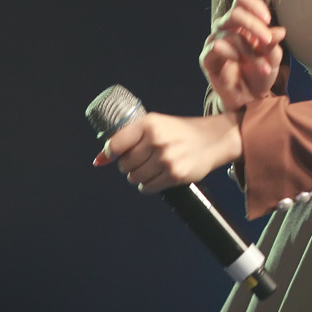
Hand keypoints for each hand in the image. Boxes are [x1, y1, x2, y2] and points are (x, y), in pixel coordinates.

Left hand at [93, 111, 242, 192]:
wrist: (213, 139)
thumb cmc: (178, 132)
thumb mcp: (155, 126)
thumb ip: (127, 139)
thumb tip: (98, 161)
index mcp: (149, 124)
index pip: (115, 144)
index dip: (112, 153)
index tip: (115, 155)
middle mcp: (157, 140)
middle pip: (124, 164)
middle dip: (129, 165)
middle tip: (143, 159)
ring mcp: (166, 158)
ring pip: (134, 177)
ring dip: (139, 176)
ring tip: (152, 168)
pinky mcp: (174, 174)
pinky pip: (147, 187)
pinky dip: (148, 185)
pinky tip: (158, 176)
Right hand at [200, 0, 286, 112]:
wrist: (249, 99)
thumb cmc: (260, 74)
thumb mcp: (272, 58)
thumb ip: (273, 43)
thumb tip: (280, 31)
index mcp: (242, 22)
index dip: (254, 4)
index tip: (268, 19)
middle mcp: (226, 28)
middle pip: (235, 13)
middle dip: (254, 26)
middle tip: (268, 41)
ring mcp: (214, 41)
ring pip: (231, 34)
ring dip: (250, 51)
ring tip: (264, 67)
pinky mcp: (206, 58)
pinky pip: (216, 46)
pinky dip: (232, 53)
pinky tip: (240, 62)